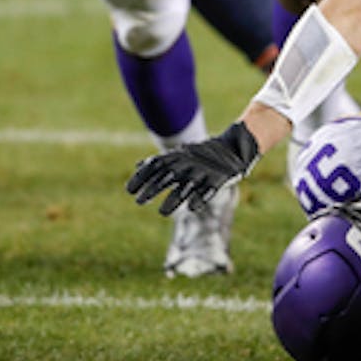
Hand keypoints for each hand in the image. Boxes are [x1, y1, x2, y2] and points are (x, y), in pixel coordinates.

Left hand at [126, 121, 260, 215]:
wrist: (230, 148)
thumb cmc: (199, 156)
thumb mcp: (178, 156)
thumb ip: (159, 163)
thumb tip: (137, 166)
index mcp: (177, 157)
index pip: (155, 165)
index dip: (142, 177)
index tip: (129, 191)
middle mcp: (188, 164)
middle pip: (168, 176)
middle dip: (153, 188)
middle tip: (138, 201)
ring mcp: (203, 172)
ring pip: (187, 186)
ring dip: (175, 199)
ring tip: (162, 212)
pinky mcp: (218, 180)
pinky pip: (209, 190)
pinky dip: (201, 198)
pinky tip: (192, 207)